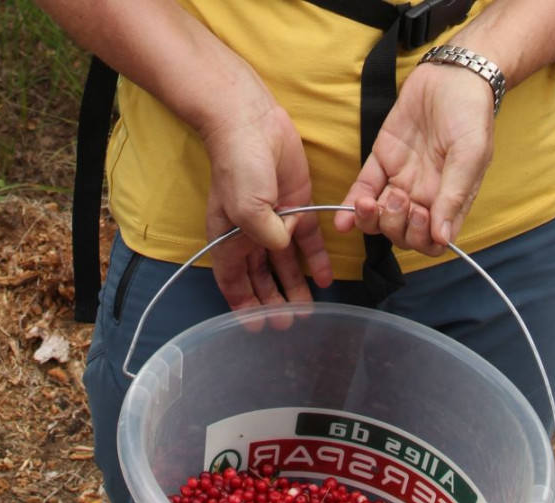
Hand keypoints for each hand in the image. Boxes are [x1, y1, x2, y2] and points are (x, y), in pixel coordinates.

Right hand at [203, 97, 332, 312]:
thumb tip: (283, 247)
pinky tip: (326, 280)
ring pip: (285, 264)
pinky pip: (308, 241)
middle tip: (287, 324)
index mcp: (228, 239)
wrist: (252, 123)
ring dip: (295, 287)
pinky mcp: (297, 207)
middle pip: (261, 278)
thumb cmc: (239, 166)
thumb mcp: (245, 208)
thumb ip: (265, 236)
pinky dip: (316, 260)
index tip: (255, 326)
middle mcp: (251, 235)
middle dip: (273, 302)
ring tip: (307, 310)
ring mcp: (276, 222)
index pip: (233, 282)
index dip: (243, 305)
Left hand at [334, 62, 495, 255]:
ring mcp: (400, 180)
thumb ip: (454, 196)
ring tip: (370, 204)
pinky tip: (342, 219)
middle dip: (395, 226)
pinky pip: (363, 189)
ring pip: (379, 217)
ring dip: (371, 220)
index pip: (431, 241)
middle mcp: (423, 196)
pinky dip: (351, 206)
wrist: (451, 74)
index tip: (420, 214)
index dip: (421, 238)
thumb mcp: (471, 154)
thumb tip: (443, 239)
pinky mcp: (381, 161)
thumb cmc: (470, 113)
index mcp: (449, 200)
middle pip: (402, 233)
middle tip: (399, 198)